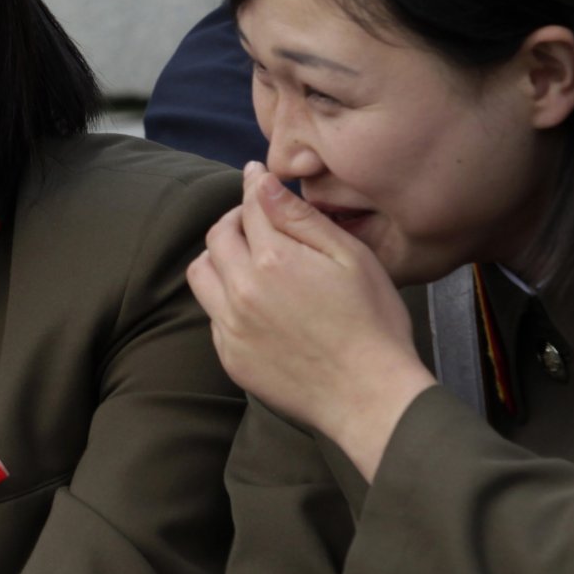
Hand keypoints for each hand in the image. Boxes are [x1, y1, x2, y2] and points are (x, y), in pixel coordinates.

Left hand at [187, 163, 434, 478]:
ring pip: (201, 274)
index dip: (254, 187)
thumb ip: (299, 217)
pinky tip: (256, 303)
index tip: (257, 177)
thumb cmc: (372, 322)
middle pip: (217, 237)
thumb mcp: (349, 257)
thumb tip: (261, 182)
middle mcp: (241, 290)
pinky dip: (225, 298)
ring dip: (219, 257)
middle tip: (259, 222)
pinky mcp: (230, 356)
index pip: (249, 207)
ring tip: (249, 259)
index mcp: (272, 260)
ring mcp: (230, 326)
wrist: (369, 395)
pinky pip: (211, 314)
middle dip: (236, 220)